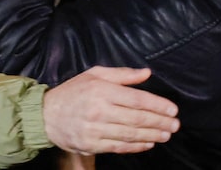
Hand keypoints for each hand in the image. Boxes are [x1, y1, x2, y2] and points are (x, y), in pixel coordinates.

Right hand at [43, 67, 178, 155]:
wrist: (46, 115)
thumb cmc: (73, 91)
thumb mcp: (94, 74)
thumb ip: (122, 74)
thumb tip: (146, 73)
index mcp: (101, 90)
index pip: (137, 99)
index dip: (158, 105)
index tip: (173, 110)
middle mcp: (99, 110)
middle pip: (137, 118)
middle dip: (160, 122)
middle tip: (175, 125)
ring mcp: (95, 130)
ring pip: (131, 134)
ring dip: (152, 135)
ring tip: (166, 135)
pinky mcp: (92, 144)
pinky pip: (119, 147)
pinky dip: (136, 146)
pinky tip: (149, 143)